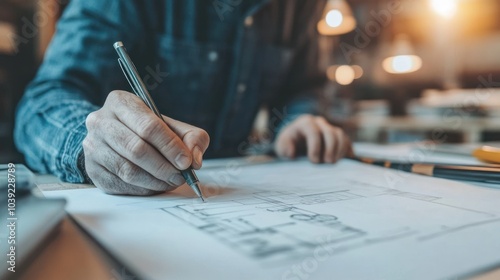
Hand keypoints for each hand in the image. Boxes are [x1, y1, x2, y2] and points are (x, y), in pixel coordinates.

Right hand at [83, 90, 209, 194]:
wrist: (116, 138)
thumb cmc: (149, 130)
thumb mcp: (173, 126)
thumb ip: (192, 137)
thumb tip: (194, 159)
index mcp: (120, 102)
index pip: (148, 126)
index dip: (170, 146)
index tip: (186, 161)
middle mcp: (100, 122)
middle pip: (136, 149)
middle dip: (163, 167)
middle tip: (180, 176)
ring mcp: (92, 146)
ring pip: (127, 170)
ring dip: (155, 180)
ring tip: (171, 181)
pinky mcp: (92, 169)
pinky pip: (121, 184)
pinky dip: (143, 189)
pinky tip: (155, 185)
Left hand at [274, 115, 352, 162]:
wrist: (295, 141)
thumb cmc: (288, 144)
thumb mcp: (281, 146)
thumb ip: (284, 148)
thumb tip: (291, 152)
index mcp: (305, 123)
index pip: (313, 131)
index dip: (315, 146)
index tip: (314, 160)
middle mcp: (319, 123)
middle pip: (330, 132)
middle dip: (330, 148)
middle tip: (327, 163)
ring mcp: (329, 128)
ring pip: (340, 135)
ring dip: (339, 150)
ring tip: (334, 163)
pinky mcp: (337, 136)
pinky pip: (346, 140)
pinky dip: (345, 151)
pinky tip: (341, 161)